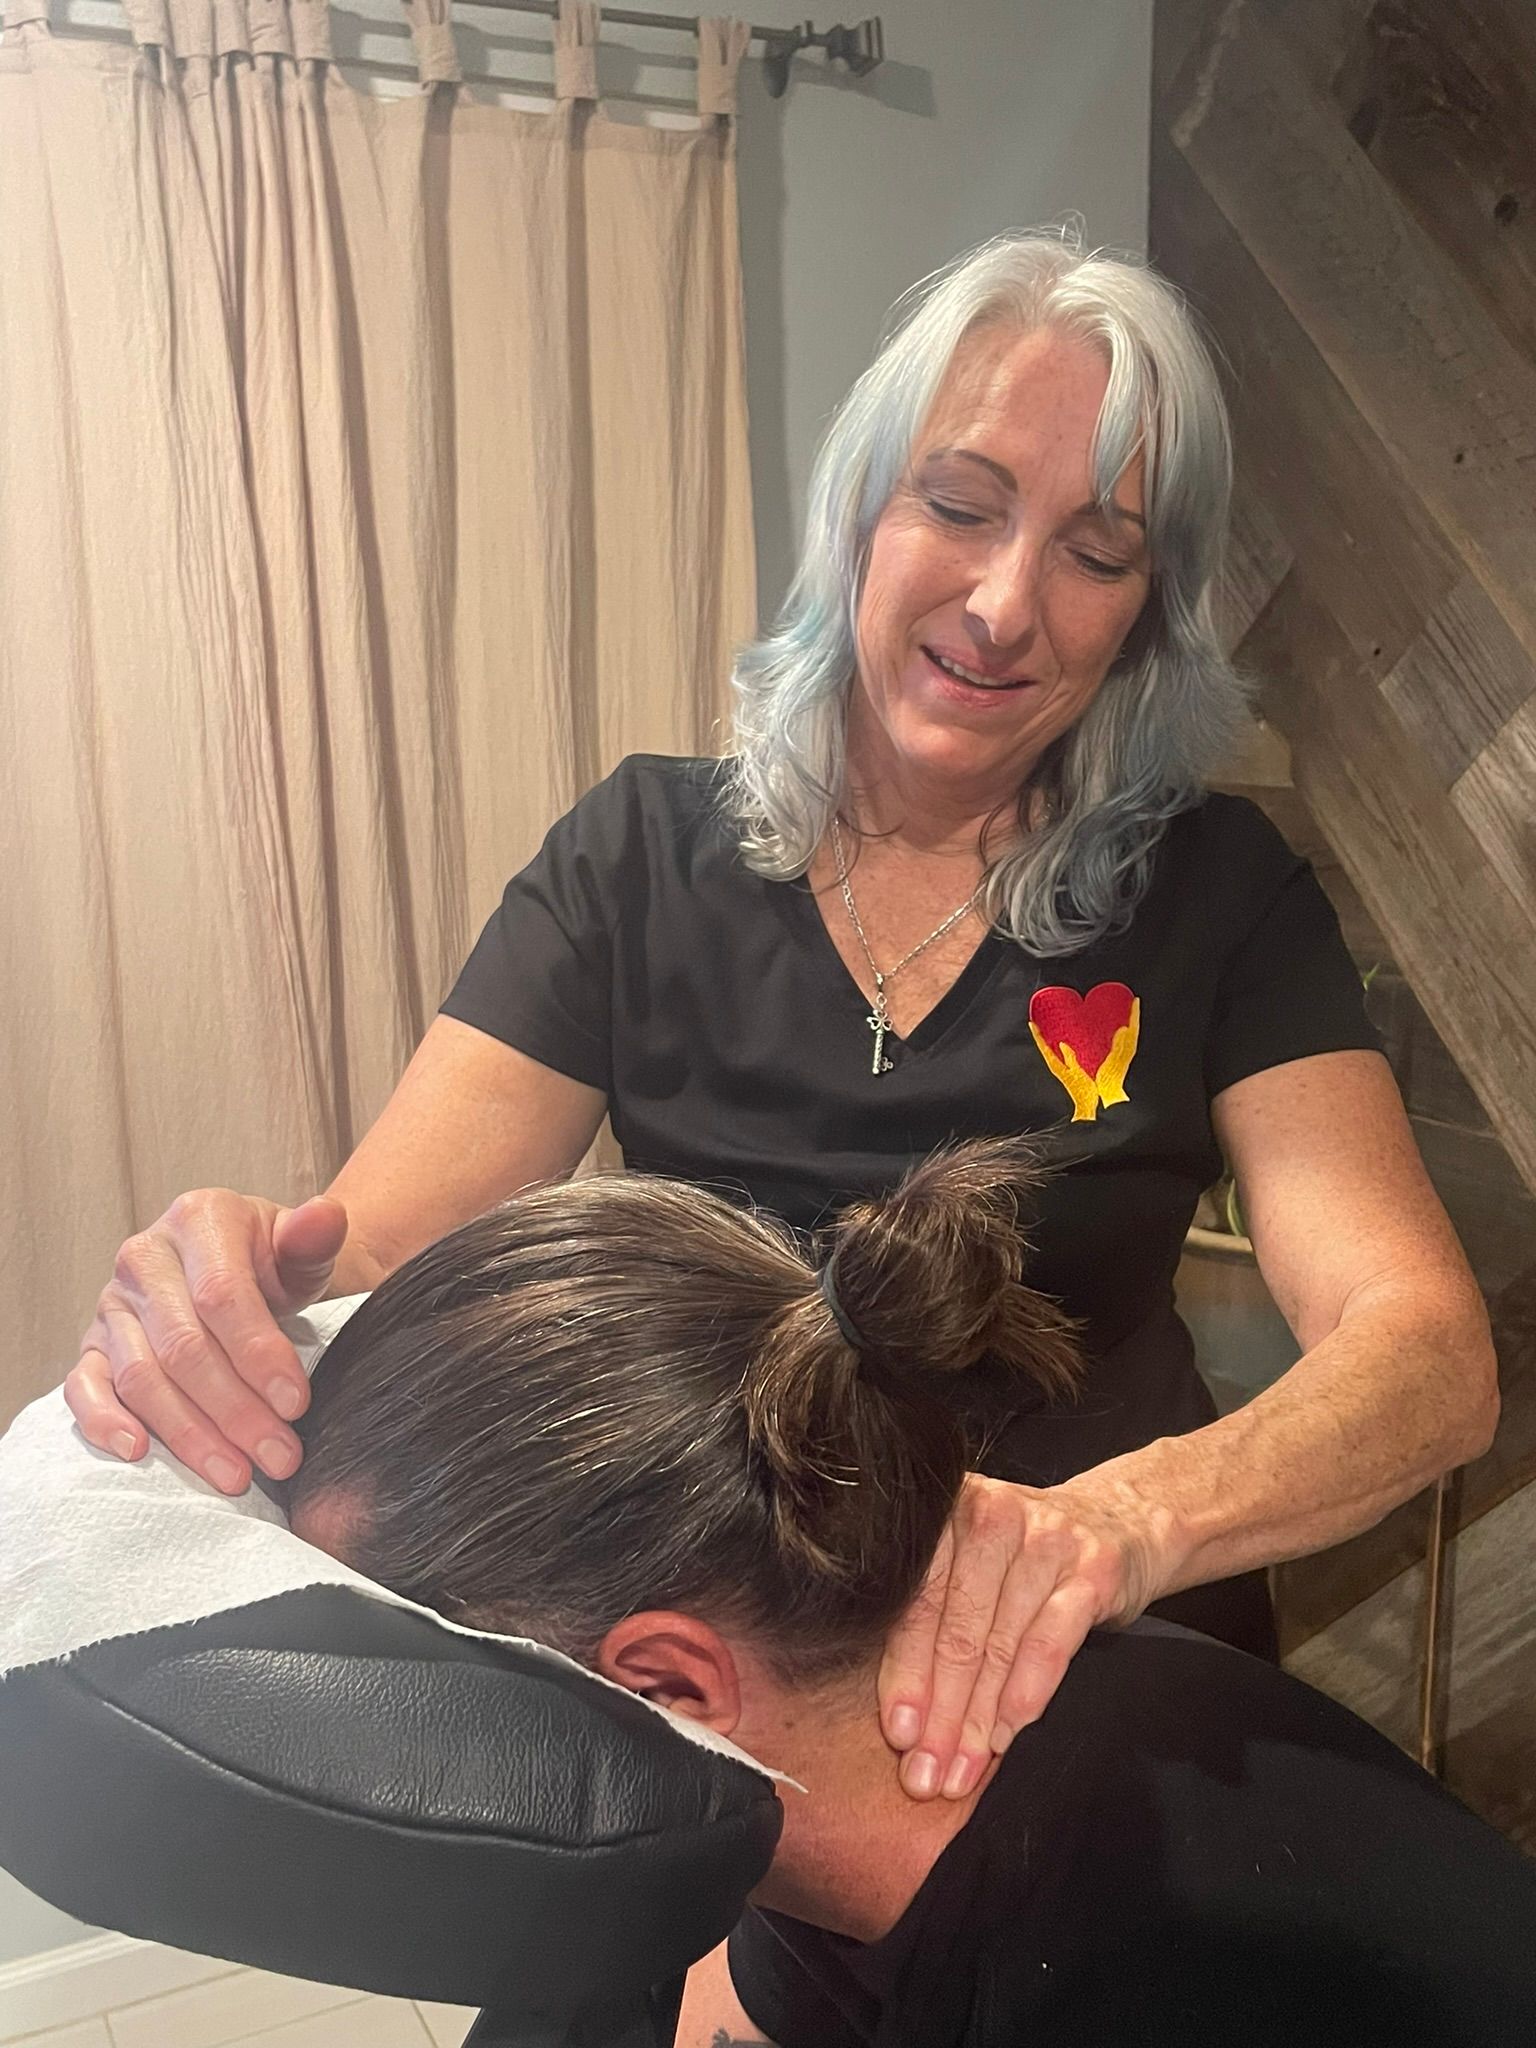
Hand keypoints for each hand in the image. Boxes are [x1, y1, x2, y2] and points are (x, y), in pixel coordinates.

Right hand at [63, 1191, 348, 1494]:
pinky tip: (139, 1453)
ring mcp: (113, 1302)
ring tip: (237, 1474)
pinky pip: (85, 1386)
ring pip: (142, 1376)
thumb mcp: (301, 1248)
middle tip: (279, 1456)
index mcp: (198, 1219)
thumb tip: (323, 1216)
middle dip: (236, 1410)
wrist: (244, 1267)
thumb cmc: (274, 1263)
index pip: (222, 1296)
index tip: (297, 1404)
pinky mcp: (93, 1344)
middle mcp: (145, 1257)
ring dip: (189, 1433)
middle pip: (184, 1347)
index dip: (258, 1354)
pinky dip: (104, 1421)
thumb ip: (315, 1235)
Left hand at [877, 1471, 1172, 1800]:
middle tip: (924, 1773)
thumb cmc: (1022, 1556)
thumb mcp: (971, 1565)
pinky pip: (1050, 1645)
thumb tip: (897, 1715)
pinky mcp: (1093, 1569)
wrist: (1118, 1520)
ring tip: (960, 1770)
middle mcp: (992, 1516)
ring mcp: (1045, 1540)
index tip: (898, 1735)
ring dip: (977, 1720)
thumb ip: (933, 1616)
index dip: (904, 1675)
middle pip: (956, 1630)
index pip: (916, 1603)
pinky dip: (1024, 1697)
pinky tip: (1005, 1736)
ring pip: (1000, 1645)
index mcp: (946, 1511)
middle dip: (939, 1712)